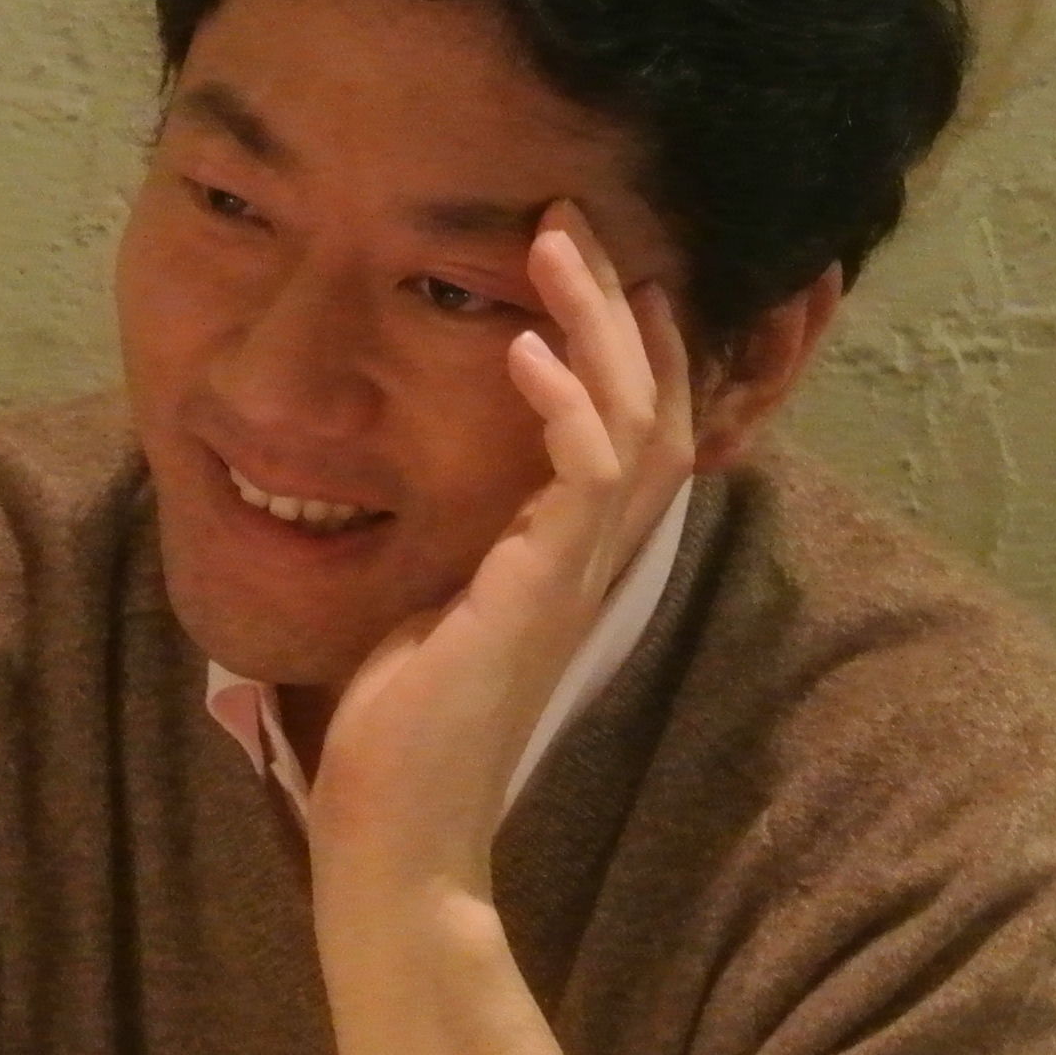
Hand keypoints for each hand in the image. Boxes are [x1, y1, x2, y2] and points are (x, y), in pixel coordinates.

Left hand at [309, 201, 694, 908]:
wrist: (397, 840)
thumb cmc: (397, 738)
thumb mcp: (426, 605)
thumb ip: (451, 544)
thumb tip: (410, 477)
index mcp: (569, 559)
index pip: (635, 428)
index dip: (630, 341)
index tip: (592, 260)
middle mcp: (590, 561)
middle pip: (658, 404)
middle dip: (624, 303)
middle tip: (578, 215)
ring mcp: (572, 577)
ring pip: (636, 423)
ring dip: (600, 325)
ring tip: (559, 242)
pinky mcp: (537, 593)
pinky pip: (586, 480)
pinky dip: (565, 406)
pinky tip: (525, 350)